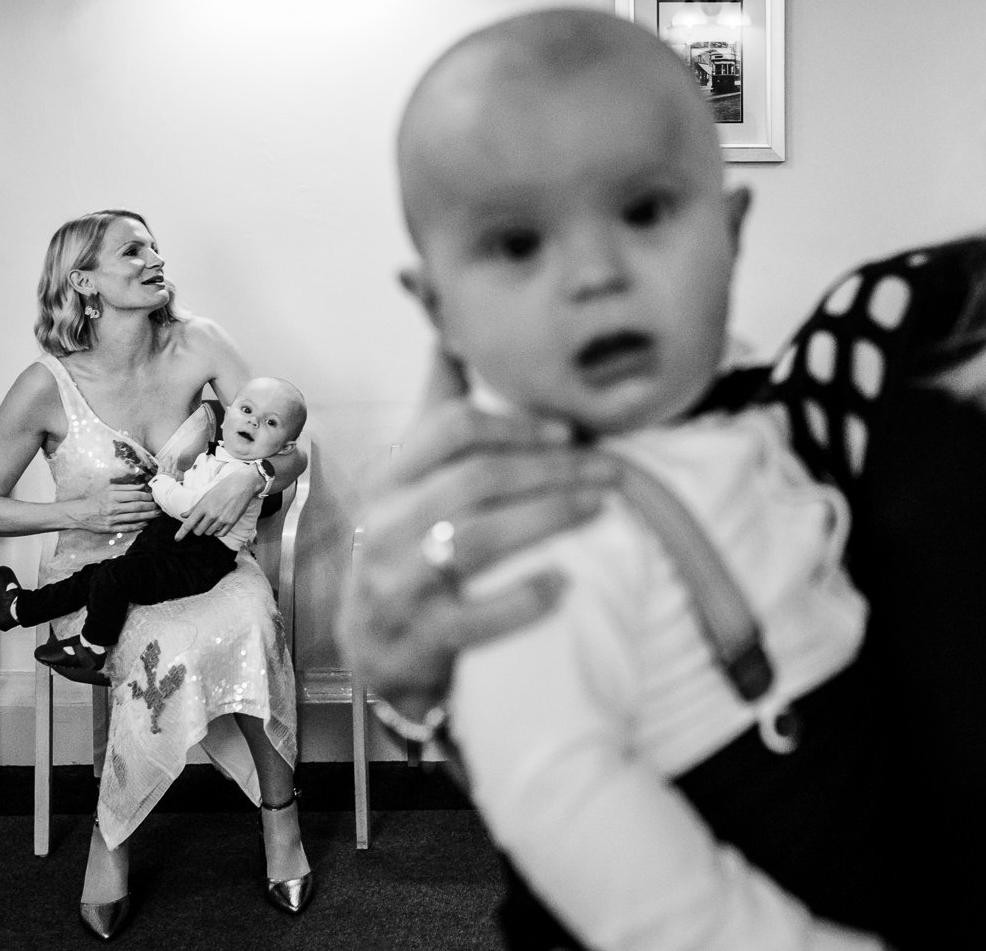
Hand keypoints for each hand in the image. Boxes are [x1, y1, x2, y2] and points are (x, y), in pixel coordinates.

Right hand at [69, 481, 159, 533]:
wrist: (80, 513)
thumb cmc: (96, 499)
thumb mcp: (109, 489)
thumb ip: (126, 487)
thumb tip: (142, 486)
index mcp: (113, 495)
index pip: (135, 495)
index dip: (148, 496)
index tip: (155, 496)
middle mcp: (112, 507)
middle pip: (137, 507)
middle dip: (151, 506)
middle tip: (160, 506)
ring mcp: (112, 519)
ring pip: (135, 518)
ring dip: (148, 516)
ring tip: (157, 514)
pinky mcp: (110, 529)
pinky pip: (128, 528)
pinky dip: (138, 526)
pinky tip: (146, 523)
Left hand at [174, 464, 260, 539]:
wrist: (241, 485)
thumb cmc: (222, 488)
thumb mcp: (206, 496)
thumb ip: (194, 508)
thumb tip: (183, 515)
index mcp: (202, 507)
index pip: (188, 524)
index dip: (181, 533)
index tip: (176, 539)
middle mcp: (211, 514)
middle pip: (198, 531)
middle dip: (197, 528)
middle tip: (201, 522)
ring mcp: (222, 519)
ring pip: (209, 533)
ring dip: (208, 529)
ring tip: (213, 519)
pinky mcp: (231, 522)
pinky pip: (220, 534)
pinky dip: (217, 532)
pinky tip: (218, 525)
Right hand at [338, 398, 620, 718]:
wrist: (375, 650)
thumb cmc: (406, 549)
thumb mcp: (410, 481)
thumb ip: (436, 413)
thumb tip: (453, 335)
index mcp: (387, 479)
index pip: (450, 429)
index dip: (516, 425)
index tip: (569, 432)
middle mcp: (383, 525)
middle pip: (475, 479)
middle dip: (551, 470)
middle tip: (610, 470)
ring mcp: (396, 583)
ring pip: (478, 538)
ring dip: (548, 517)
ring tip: (600, 507)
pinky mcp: (419, 638)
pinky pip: (476, 617)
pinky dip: (524, 599)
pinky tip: (564, 583)